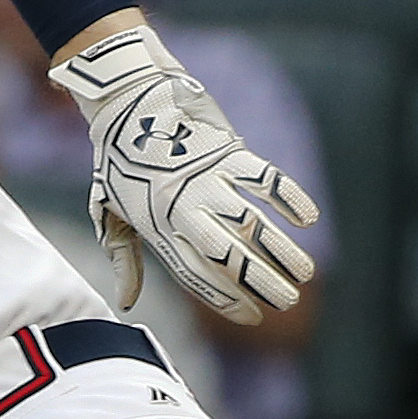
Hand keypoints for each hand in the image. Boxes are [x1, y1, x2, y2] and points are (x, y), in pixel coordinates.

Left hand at [48, 21, 317, 328]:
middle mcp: (184, 208)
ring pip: (251, 223)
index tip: (253, 317)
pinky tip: (308, 219)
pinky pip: (263, 177)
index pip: (197, 274)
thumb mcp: (109, 213)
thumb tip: (125, 303)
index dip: (227, 300)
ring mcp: (207, 179)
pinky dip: (288, 196)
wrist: (126, 101)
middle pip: (228, 255)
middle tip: (288, 302)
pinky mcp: (226, 151)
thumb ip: (123, 259)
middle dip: (260, 282)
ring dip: (281, 250)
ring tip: (305, 273)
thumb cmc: (117, 162)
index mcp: (157, 228)